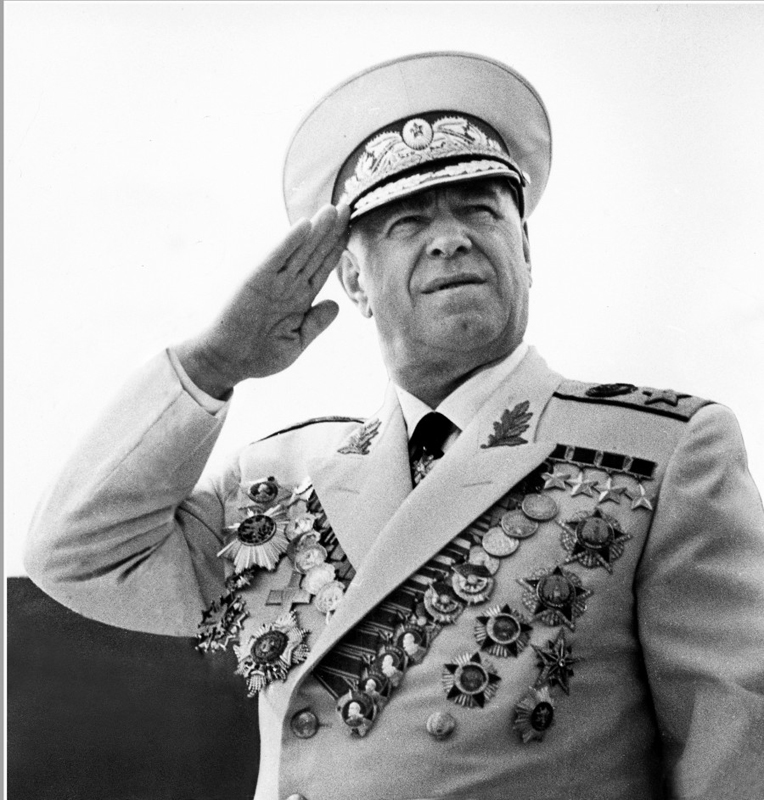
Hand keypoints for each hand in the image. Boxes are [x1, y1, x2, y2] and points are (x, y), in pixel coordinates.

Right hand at [175, 203, 349, 397]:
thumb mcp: (296, 342)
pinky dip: (289, 241)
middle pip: (314, 253)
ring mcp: (273, 281)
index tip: (352, 230)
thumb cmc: (259, 356)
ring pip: (300, 250)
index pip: (322, 268)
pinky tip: (305, 225)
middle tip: (348, 206)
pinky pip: (277, 257)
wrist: (228, 362)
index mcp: (299, 299)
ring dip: (317, 230)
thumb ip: (316, 323)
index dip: (337, 249)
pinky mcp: (256, 280)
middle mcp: (288, 285)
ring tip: (333, 210)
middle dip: (331, 231)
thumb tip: (336, 305)